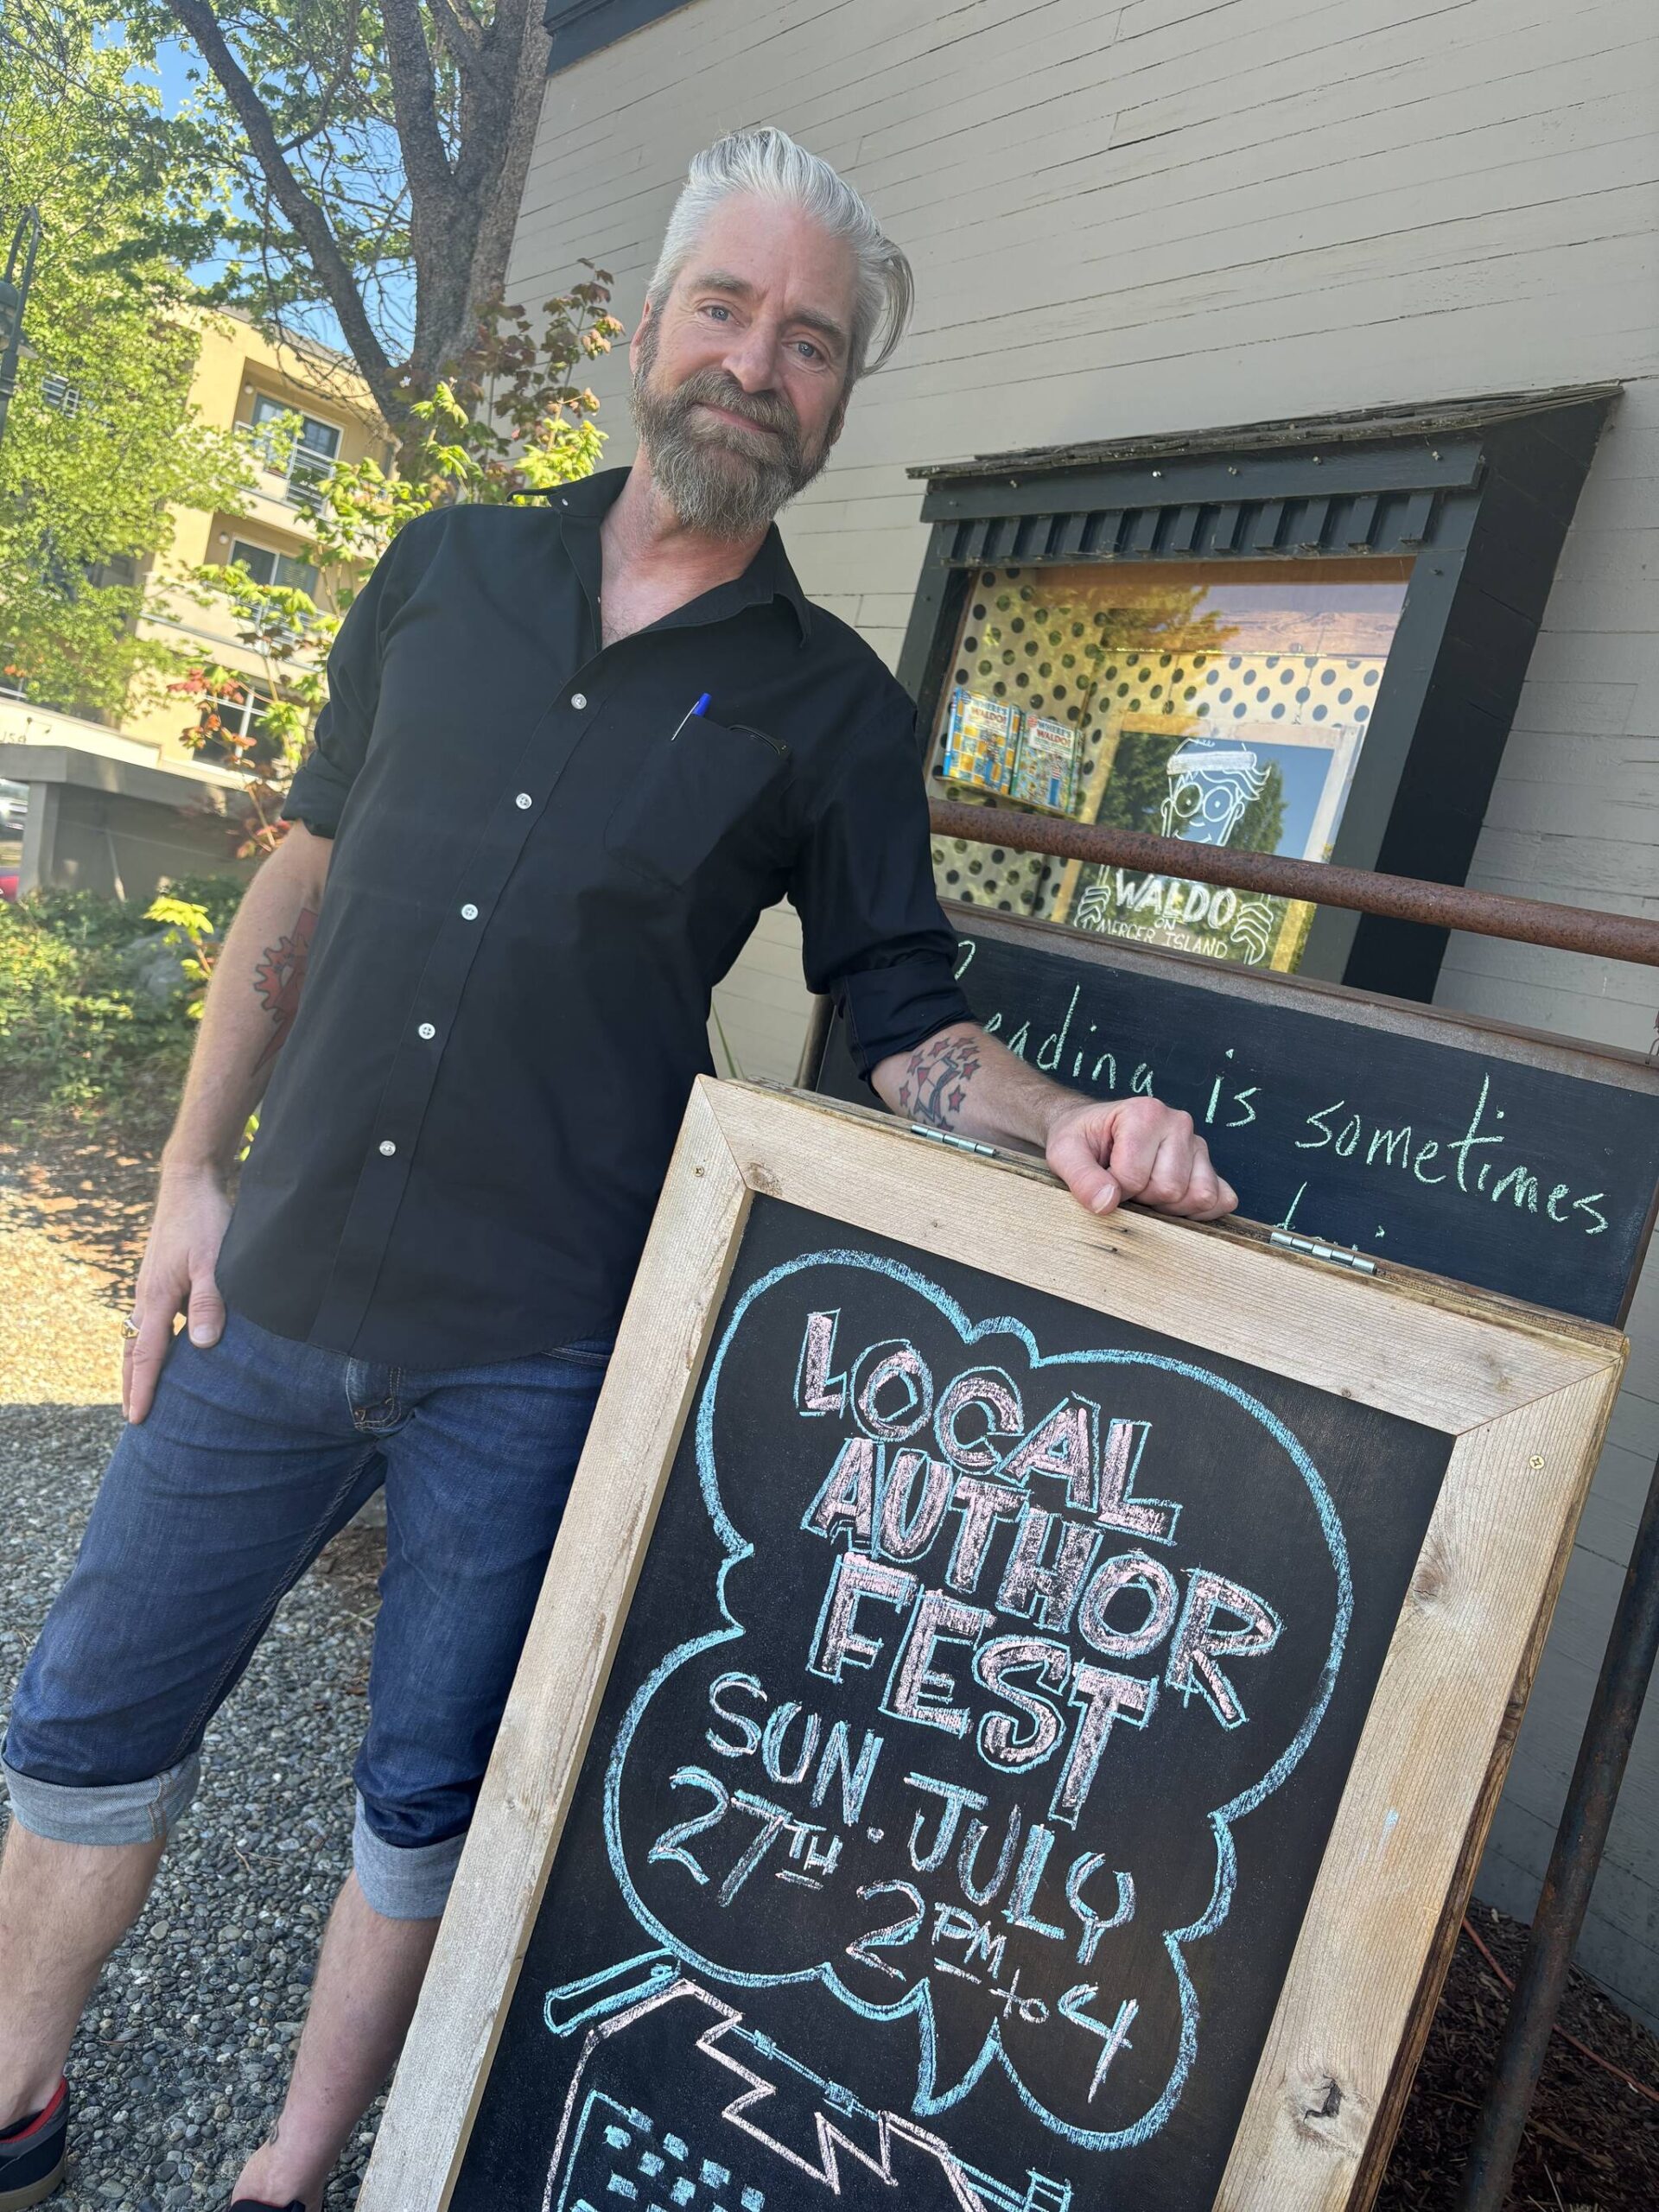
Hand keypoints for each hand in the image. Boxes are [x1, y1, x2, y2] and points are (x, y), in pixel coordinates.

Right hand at [123, 1167, 232, 1422]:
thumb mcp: (214, 1261)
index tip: (137, 1419)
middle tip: (132, 1418)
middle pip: (134, 1349)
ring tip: (142, 1390)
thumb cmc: (205, 1220)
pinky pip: (151, 1320)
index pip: (147, 1354)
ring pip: (139, 1334)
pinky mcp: (161, 1277)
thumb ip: (209, 1302)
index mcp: (157, 1297)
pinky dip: (151, 1342)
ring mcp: (152, 1286)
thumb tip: (202, 1345)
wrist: (189, 1183)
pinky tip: (166, 1348)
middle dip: (133, 1384)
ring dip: (139, 1365)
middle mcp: (148, 1295)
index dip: (144, 1388)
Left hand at [1044, 1096, 1236, 1221]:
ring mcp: (1198, 1144)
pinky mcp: (1209, 1166)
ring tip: (1145, 1189)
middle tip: (1125, 1183)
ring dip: (1168, 1207)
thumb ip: (1081, 1178)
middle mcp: (1178, 1122)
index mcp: (1145, 1113)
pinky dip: (1199, 1211)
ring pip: (1199, 1196)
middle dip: (1142, 1198)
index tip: (1103, 1176)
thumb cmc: (1080, 1140)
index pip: (1134, 1177)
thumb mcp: (1064, 1154)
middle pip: (1170, 1188)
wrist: (1090, 1130)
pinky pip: (1222, 1199)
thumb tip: (1107, 1204)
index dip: (1113, 1189)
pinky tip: (1172, 1204)